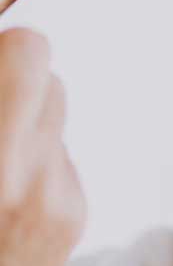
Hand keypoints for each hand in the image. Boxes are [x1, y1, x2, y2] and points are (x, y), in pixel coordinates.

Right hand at [0, 28, 87, 265]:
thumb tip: (7, 46)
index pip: (28, 53)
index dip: (7, 50)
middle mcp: (21, 172)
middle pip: (45, 77)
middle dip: (13, 85)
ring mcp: (52, 197)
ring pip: (55, 115)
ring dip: (25, 124)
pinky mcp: (73, 219)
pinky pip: (60, 159)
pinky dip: (36, 166)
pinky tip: (5, 205)